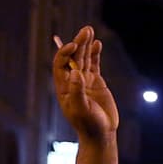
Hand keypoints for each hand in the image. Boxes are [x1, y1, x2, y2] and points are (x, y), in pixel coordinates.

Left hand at [53, 26, 118, 142]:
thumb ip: (77, 91)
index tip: (74, 46)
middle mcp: (72, 80)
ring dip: (86, 44)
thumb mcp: (81, 109)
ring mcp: (84, 80)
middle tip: (86, 30)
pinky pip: (94, 64)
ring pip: (84, 58)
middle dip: (78, 43)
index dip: (66, 53)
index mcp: (63, 86)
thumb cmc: (88, 124)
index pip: (61, 64)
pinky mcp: (96, 82)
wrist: (101, 133)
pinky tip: (97, 43)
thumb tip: (75, 73)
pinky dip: (95, 54)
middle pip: (73, 57)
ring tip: (89, 30)